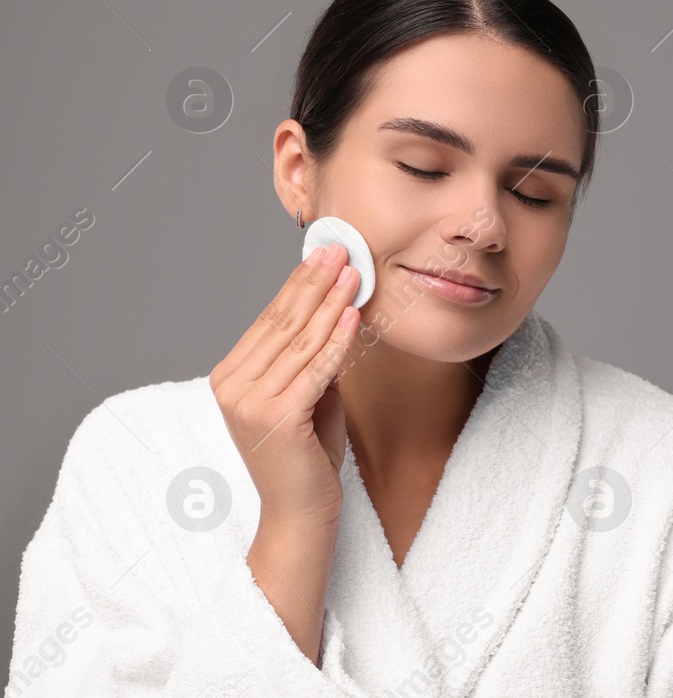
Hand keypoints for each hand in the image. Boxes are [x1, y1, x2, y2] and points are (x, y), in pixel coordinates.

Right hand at [210, 243, 362, 528]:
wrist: (300, 512)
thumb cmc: (307, 456)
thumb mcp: (307, 396)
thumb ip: (310, 360)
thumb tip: (335, 314)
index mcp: (230, 377)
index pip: (269, 321)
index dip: (298, 285)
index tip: (324, 255)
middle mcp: (232, 387)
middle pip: (282, 323)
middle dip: (315, 282)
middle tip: (340, 249)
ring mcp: (251, 403)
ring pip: (300, 341)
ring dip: (331, 303)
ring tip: (354, 272)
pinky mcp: (278, 419)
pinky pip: (316, 370)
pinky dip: (337, 340)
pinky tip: (352, 315)